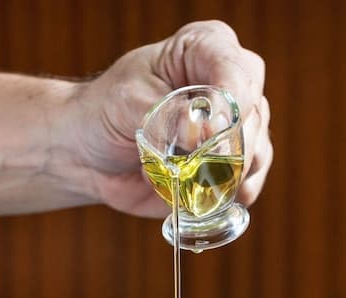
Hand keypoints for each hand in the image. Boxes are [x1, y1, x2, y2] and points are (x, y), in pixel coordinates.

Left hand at [66, 20, 271, 216]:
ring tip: (203, 185)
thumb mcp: (129, 104)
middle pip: (254, 112)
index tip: (211, 136)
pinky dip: (235, 194)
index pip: (236, 72)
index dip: (230, 105)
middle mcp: (228, 82)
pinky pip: (249, 179)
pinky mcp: (228, 163)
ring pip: (258, 148)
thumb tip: (206, 135)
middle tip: (206, 167)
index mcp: (205, 48)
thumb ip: (169, 117)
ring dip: (236, 174)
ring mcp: (233, 125)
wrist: (88, 154)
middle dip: (234, 145)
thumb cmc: (105, 113)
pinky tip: (217, 201)